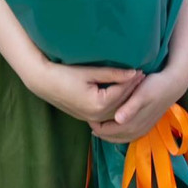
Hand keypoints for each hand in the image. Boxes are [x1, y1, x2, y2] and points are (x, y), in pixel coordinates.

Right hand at [26, 60, 142, 122]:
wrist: (43, 83)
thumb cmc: (64, 74)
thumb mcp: (89, 71)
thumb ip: (112, 73)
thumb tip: (134, 72)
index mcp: (98, 104)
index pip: (122, 91)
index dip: (132, 79)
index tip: (142, 69)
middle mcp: (97, 116)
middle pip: (122, 102)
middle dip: (132, 88)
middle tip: (144, 75)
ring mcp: (93, 118)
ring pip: (116, 108)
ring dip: (126, 96)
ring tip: (136, 82)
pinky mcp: (89, 116)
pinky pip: (109, 111)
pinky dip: (118, 102)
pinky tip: (123, 92)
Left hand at [88, 66, 187, 143]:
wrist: (173, 86)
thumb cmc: (155, 86)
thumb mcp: (141, 94)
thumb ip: (129, 108)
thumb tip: (117, 119)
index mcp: (134, 124)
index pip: (107, 131)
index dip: (95, 125)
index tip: (87, 115)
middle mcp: (137, 131)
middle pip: (112, 137)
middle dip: (99, 130)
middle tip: (88, 119)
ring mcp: (142, 130)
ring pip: (119, 137)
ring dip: (108, 133)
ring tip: (97, 123)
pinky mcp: (146, 126)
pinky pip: (127, 135)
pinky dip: (117, 133)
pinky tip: (113, 124)